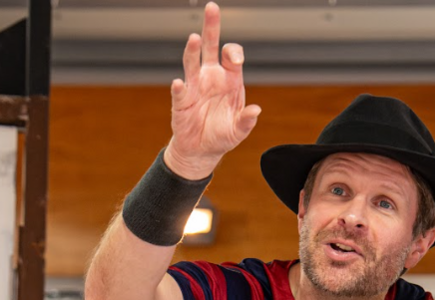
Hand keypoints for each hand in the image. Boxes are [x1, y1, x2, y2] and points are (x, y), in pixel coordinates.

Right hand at [163, 1, 260, 179]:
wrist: (202, 149)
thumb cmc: (223, 135)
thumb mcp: (239, 130)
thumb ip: (247, 121)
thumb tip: (256, 110)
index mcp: (230, 80)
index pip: (232, 57)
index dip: (234, 53)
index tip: (234, 60)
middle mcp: (211, 77)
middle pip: (211, 47)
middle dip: (212, 27)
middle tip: (213, 7)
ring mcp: (195, 86)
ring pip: (192, 62)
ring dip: (193, 50)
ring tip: (195, 38)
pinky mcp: (181, 100)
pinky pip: (180, 90)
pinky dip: (178, 87)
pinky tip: (178, 83)